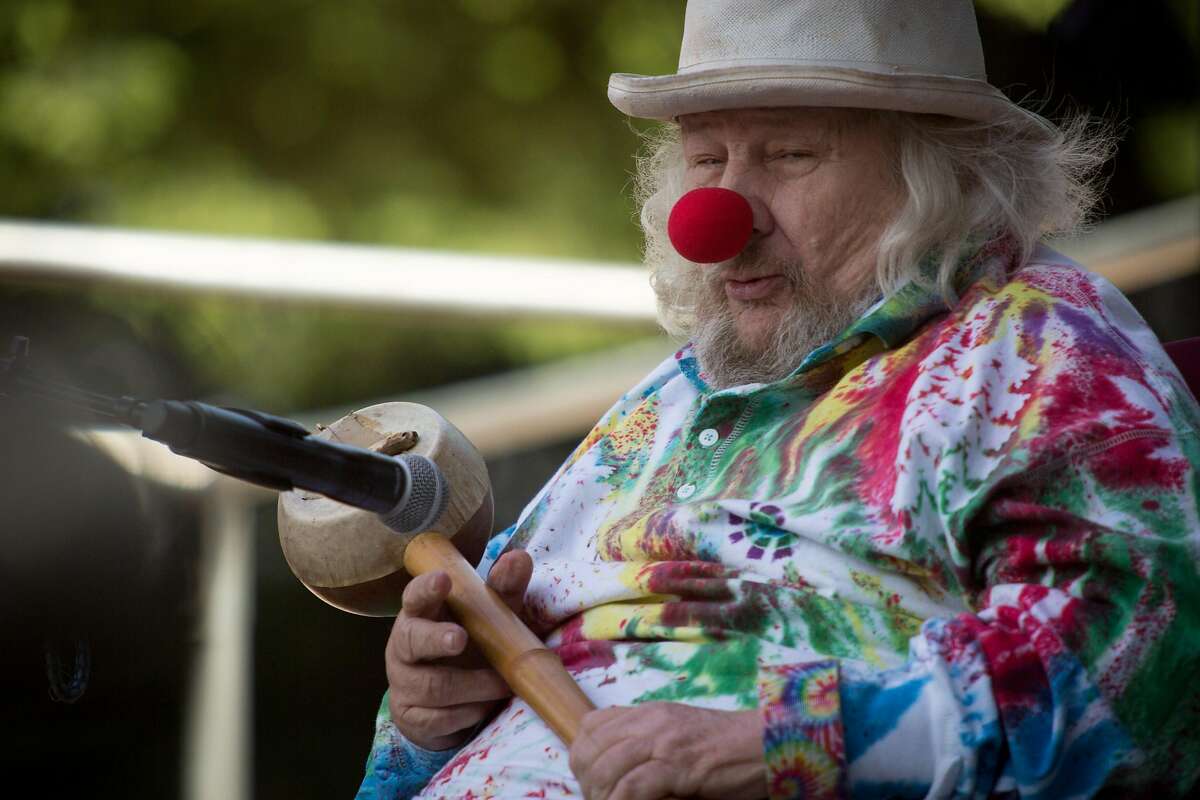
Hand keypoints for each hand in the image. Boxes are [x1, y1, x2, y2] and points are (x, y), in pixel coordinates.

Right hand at [385, 549, 532, 750]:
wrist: (448, 706)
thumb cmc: (472, 648)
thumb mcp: (490, 619)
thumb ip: (503, 590)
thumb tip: (519, 557)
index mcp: (422, 614)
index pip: (415, 596)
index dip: (426, 588)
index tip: (444, 579)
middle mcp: (404, 645)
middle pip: (412, 639)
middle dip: (436, 639)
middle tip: (460, 638)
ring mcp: (404, 682)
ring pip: (434, 685)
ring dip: (474, 686)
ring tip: (502, 685)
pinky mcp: (411, 717)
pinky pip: (439, 718)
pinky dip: (469, 713)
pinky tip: (484, 708)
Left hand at [569, 703, 765, 799]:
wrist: (767, 743)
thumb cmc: (727, 747)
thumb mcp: (679, 731)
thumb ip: (648, 737)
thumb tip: (615, 759)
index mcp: (647, 712)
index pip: (591, 725)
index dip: (582, 756)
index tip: (589, 780)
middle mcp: (649, 721)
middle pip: (591, 748)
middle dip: (586, 781)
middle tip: (598, 799)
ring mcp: (663, 742)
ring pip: (605, 768)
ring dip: (601, 794)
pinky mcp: (678, 766)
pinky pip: (632, 786)